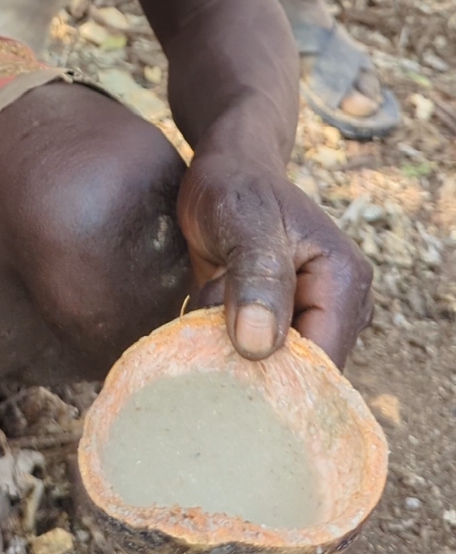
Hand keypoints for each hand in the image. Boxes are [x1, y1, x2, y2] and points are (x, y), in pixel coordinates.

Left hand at [178, 148, 372, 367]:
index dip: (278, 381)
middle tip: (208, 321)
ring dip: (232, 348)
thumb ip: (255, 278)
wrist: (226, 172)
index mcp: (345, 283)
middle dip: (250, 363)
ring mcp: (314, 318)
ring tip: (213, 297)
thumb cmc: (236, 188)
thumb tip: (257, 346)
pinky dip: (226, 341)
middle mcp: (340, 309)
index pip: (322, 363)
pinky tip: (211, 304)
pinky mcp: (286, 324)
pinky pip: (256, 357)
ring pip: (272, 368)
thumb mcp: (243, 222)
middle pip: (300, 374)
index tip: (226, 376)